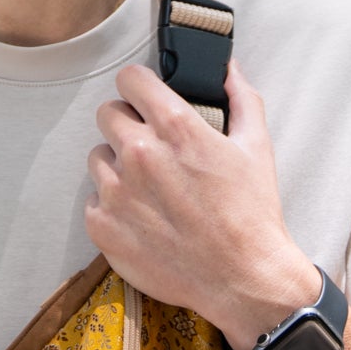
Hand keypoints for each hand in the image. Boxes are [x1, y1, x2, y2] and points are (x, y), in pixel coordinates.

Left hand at [86, 58, 315, 349]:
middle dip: (128, 123)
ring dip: (118, 166)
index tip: (146, 100)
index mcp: (175, 128)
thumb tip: (229, 70)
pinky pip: (93, 199)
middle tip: (150, 146)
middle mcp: (139, 153)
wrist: (243, 279)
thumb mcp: (257, 146)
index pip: (130, 79)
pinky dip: (112, 205)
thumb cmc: (252, 213)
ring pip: (97, 156)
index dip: (139, 87)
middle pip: (108, 113)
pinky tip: (142, 217)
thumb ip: (241, 99)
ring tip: (148, 187)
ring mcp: (117, 191)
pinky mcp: (103, 226)